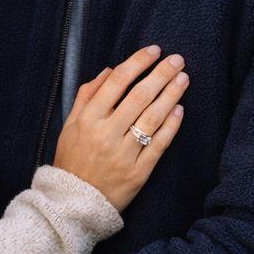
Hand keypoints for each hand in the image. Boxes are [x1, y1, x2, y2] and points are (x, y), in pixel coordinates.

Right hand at [53, 45, 187, 212]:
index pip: (117, 82)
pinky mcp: (138, 172)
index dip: (137, 63)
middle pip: (139, 96)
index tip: (153, 51)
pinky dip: (170, 126)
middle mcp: (106, 134)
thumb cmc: (72, 159)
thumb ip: (87, 96)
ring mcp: (123, 154)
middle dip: (160, 74)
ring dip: (170, 95)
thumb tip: (110, 71)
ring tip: (183, 78)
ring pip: (151, 118)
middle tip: (177, 60)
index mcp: (88, 119)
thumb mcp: (70, 124)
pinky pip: (158, 145)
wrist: (73, 201)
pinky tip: (179, 109)